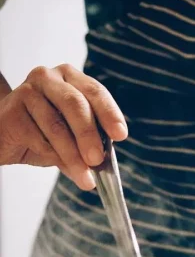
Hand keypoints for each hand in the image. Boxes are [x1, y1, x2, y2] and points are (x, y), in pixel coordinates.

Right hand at [0, 64, 127, 189]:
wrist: (5, 136)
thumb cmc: (43, 133)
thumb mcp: (73, 137)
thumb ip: (89, 143)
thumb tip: (103, 163)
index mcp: (71, 79)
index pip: (96, 92)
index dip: (110, 113)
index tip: (121, 135)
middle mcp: (49, 78)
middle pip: (76, 105)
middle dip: (90, 136)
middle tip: (97, 160)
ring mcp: (27, 91)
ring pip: (57, 125)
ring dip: (73, 156)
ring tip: (84, 178)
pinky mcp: (11, 110)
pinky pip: (37, 137)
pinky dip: (51, 155)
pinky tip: (54, 162)